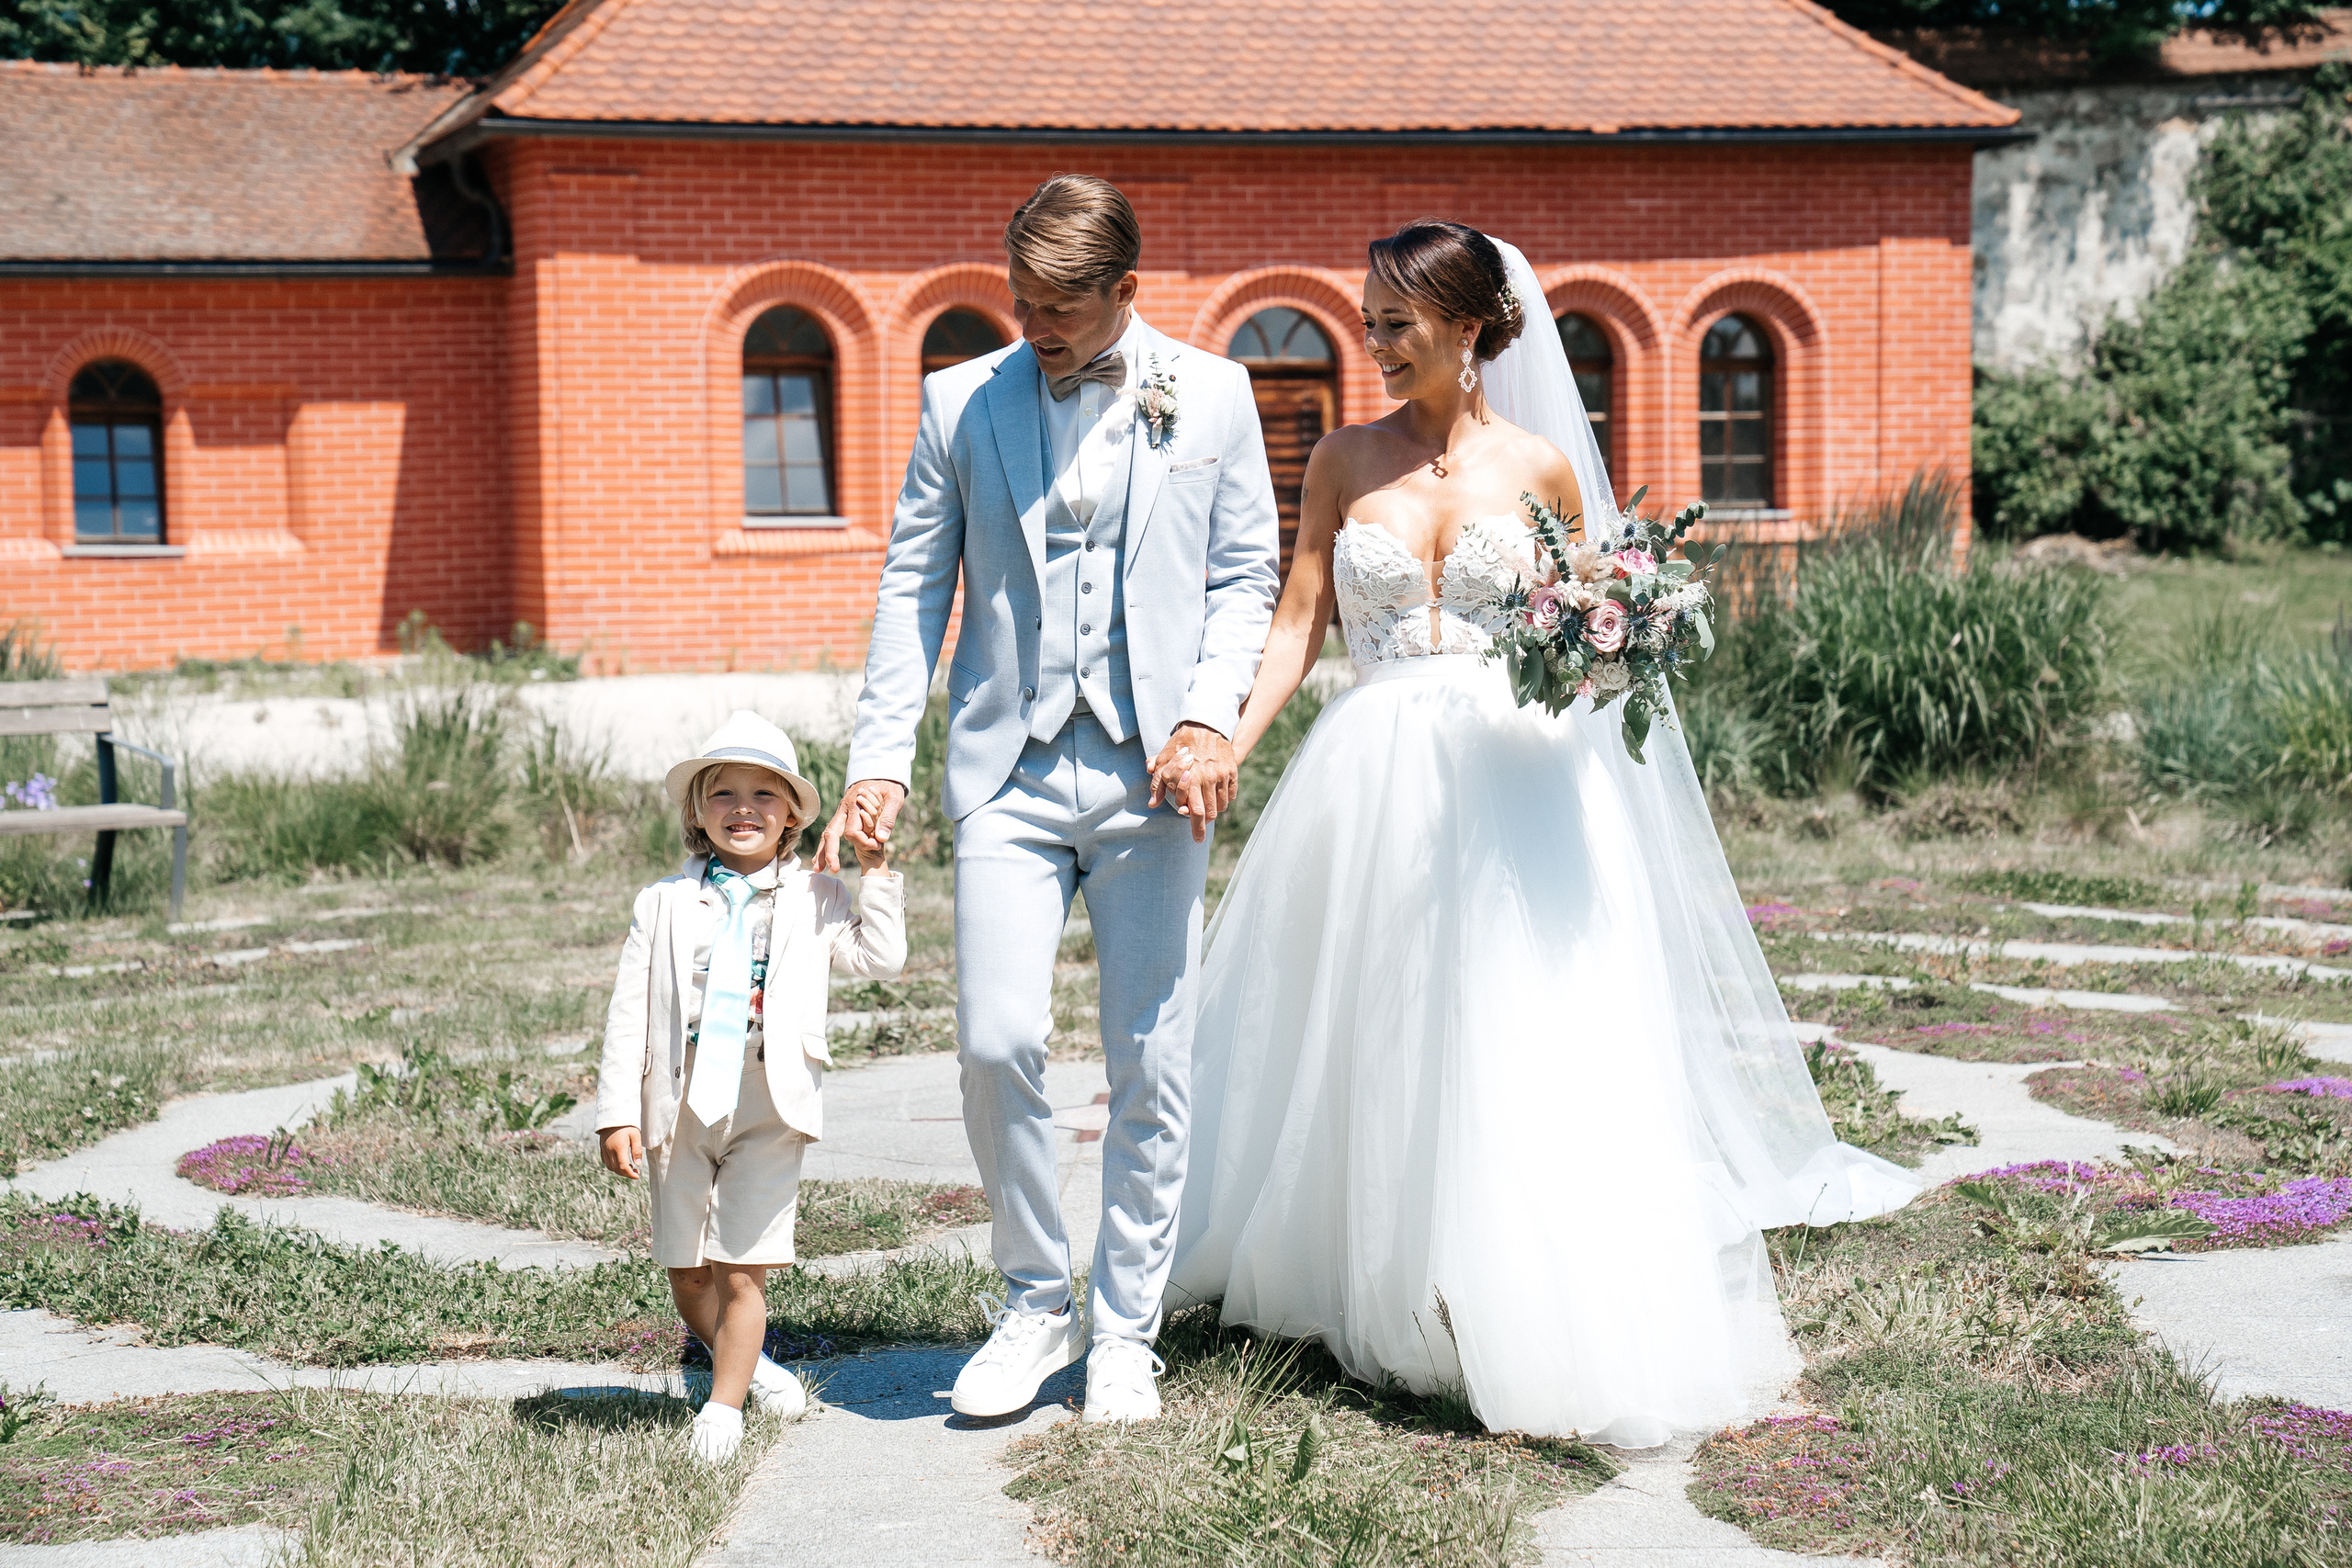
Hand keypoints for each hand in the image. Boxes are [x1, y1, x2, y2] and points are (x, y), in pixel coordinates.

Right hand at [599, 1125, 644, 1179]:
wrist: (613, 1115)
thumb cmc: (626, 1124)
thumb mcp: (635, 1135)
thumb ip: (637, 1150)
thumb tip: (638, 1164)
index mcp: (619, 1148)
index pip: (623, 1167)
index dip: (630, 1174)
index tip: (637, 1175)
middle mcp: (609, 1151)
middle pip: (617, 1169)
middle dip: (626, 1174)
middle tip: (636, 1171)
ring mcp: (604, 1150)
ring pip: (610, 1167)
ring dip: (620, 1170)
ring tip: (629, 1167)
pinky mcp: (602, 1148)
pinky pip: (606, 1162)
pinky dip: (613, 1166)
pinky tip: (620, 1162)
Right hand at [818, 779, 906, 872]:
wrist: (879, 773)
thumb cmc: (888, 787)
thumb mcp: (894, 798)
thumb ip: (888, 817)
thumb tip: (882, 838)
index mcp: (854, 805)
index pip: (853, 831)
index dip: (864, 842)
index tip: (877, 846)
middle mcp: (843, 810)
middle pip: (831, 833)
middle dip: (831, 852)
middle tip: (833, 869)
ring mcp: (840, 813)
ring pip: (827, 834)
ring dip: (823, 852)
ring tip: (818, 869)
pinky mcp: (841, 816)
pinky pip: (830, 832)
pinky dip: (824, 846)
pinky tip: (820, 859)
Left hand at [1147, 723, 1237, 843]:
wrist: (1205, 724)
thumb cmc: (1181, 743)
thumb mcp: (1164, 760)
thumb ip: (1158, 783)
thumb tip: (1152, 804)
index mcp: (1190, 779)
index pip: (1193, 811)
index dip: (1194, 826)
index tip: (1195, 837)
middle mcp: (1207, 779)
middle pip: (1209, 813)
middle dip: (1203, 828)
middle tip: (1200, 837)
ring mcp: (1221, 776)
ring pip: (1221, 806)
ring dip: (1213, 812)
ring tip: (1206, 813)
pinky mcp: (1232, 771)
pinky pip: (1230, 795)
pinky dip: (1224, 800)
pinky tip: (1216, 799)